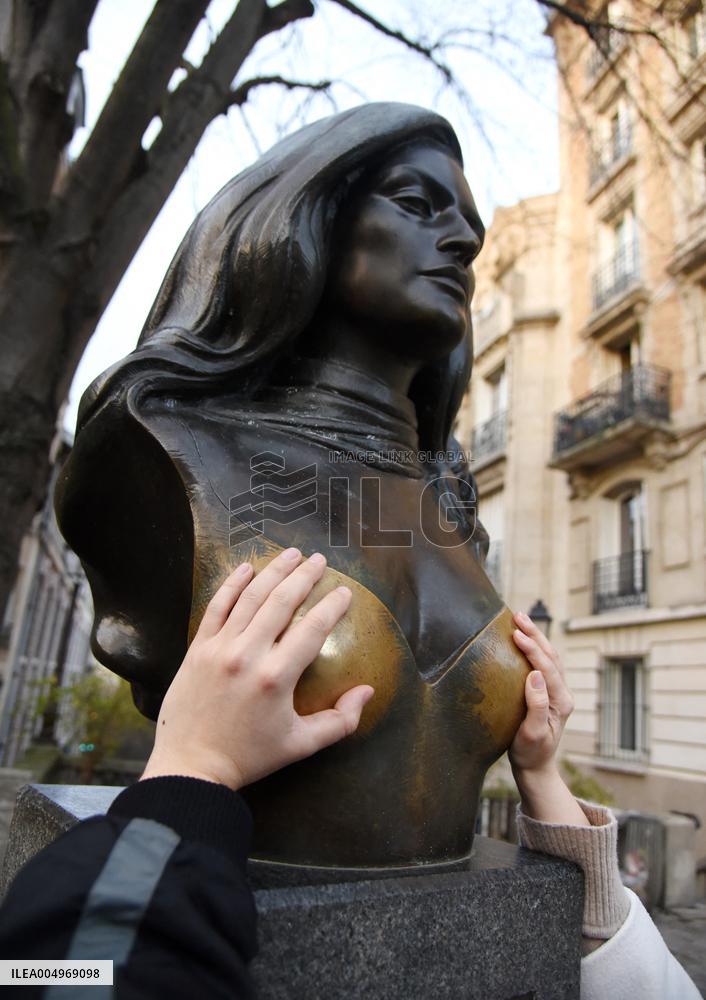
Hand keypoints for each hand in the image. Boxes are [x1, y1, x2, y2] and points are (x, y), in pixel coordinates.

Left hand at [141, 548, 373, 790]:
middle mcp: (248, 655)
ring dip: (273, 572)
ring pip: (250, 598)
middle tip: (320, 560)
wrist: (191, 768)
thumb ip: (340, 721)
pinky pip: (217, 608)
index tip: (344, 592)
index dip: (331, 607)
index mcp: (277, 678)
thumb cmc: (250, 758)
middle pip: (281, 602)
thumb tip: (367, 691)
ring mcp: (219, 649)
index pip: (312, 629)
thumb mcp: (301, 745)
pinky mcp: (197, 649)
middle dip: (304, 577)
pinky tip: (246, 568)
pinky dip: (231, 585)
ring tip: (292, 554)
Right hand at [508, 612, 573, 775]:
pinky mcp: (547, 692)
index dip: (532, 648)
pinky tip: (522, 639)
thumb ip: (537, 705)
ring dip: (536, 636)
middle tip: (517, 615)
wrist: (534, 767)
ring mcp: (556, 692)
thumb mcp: (532, 733)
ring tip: (519, 620)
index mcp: (561, 701)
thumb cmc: (530, 753)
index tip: (514, 634)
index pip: (547, 667)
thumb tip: (535, 676)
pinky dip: (534, 647)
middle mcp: (562, 693)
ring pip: (549, 656)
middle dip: (535, 633)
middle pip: (551, 655)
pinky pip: (543, 663)